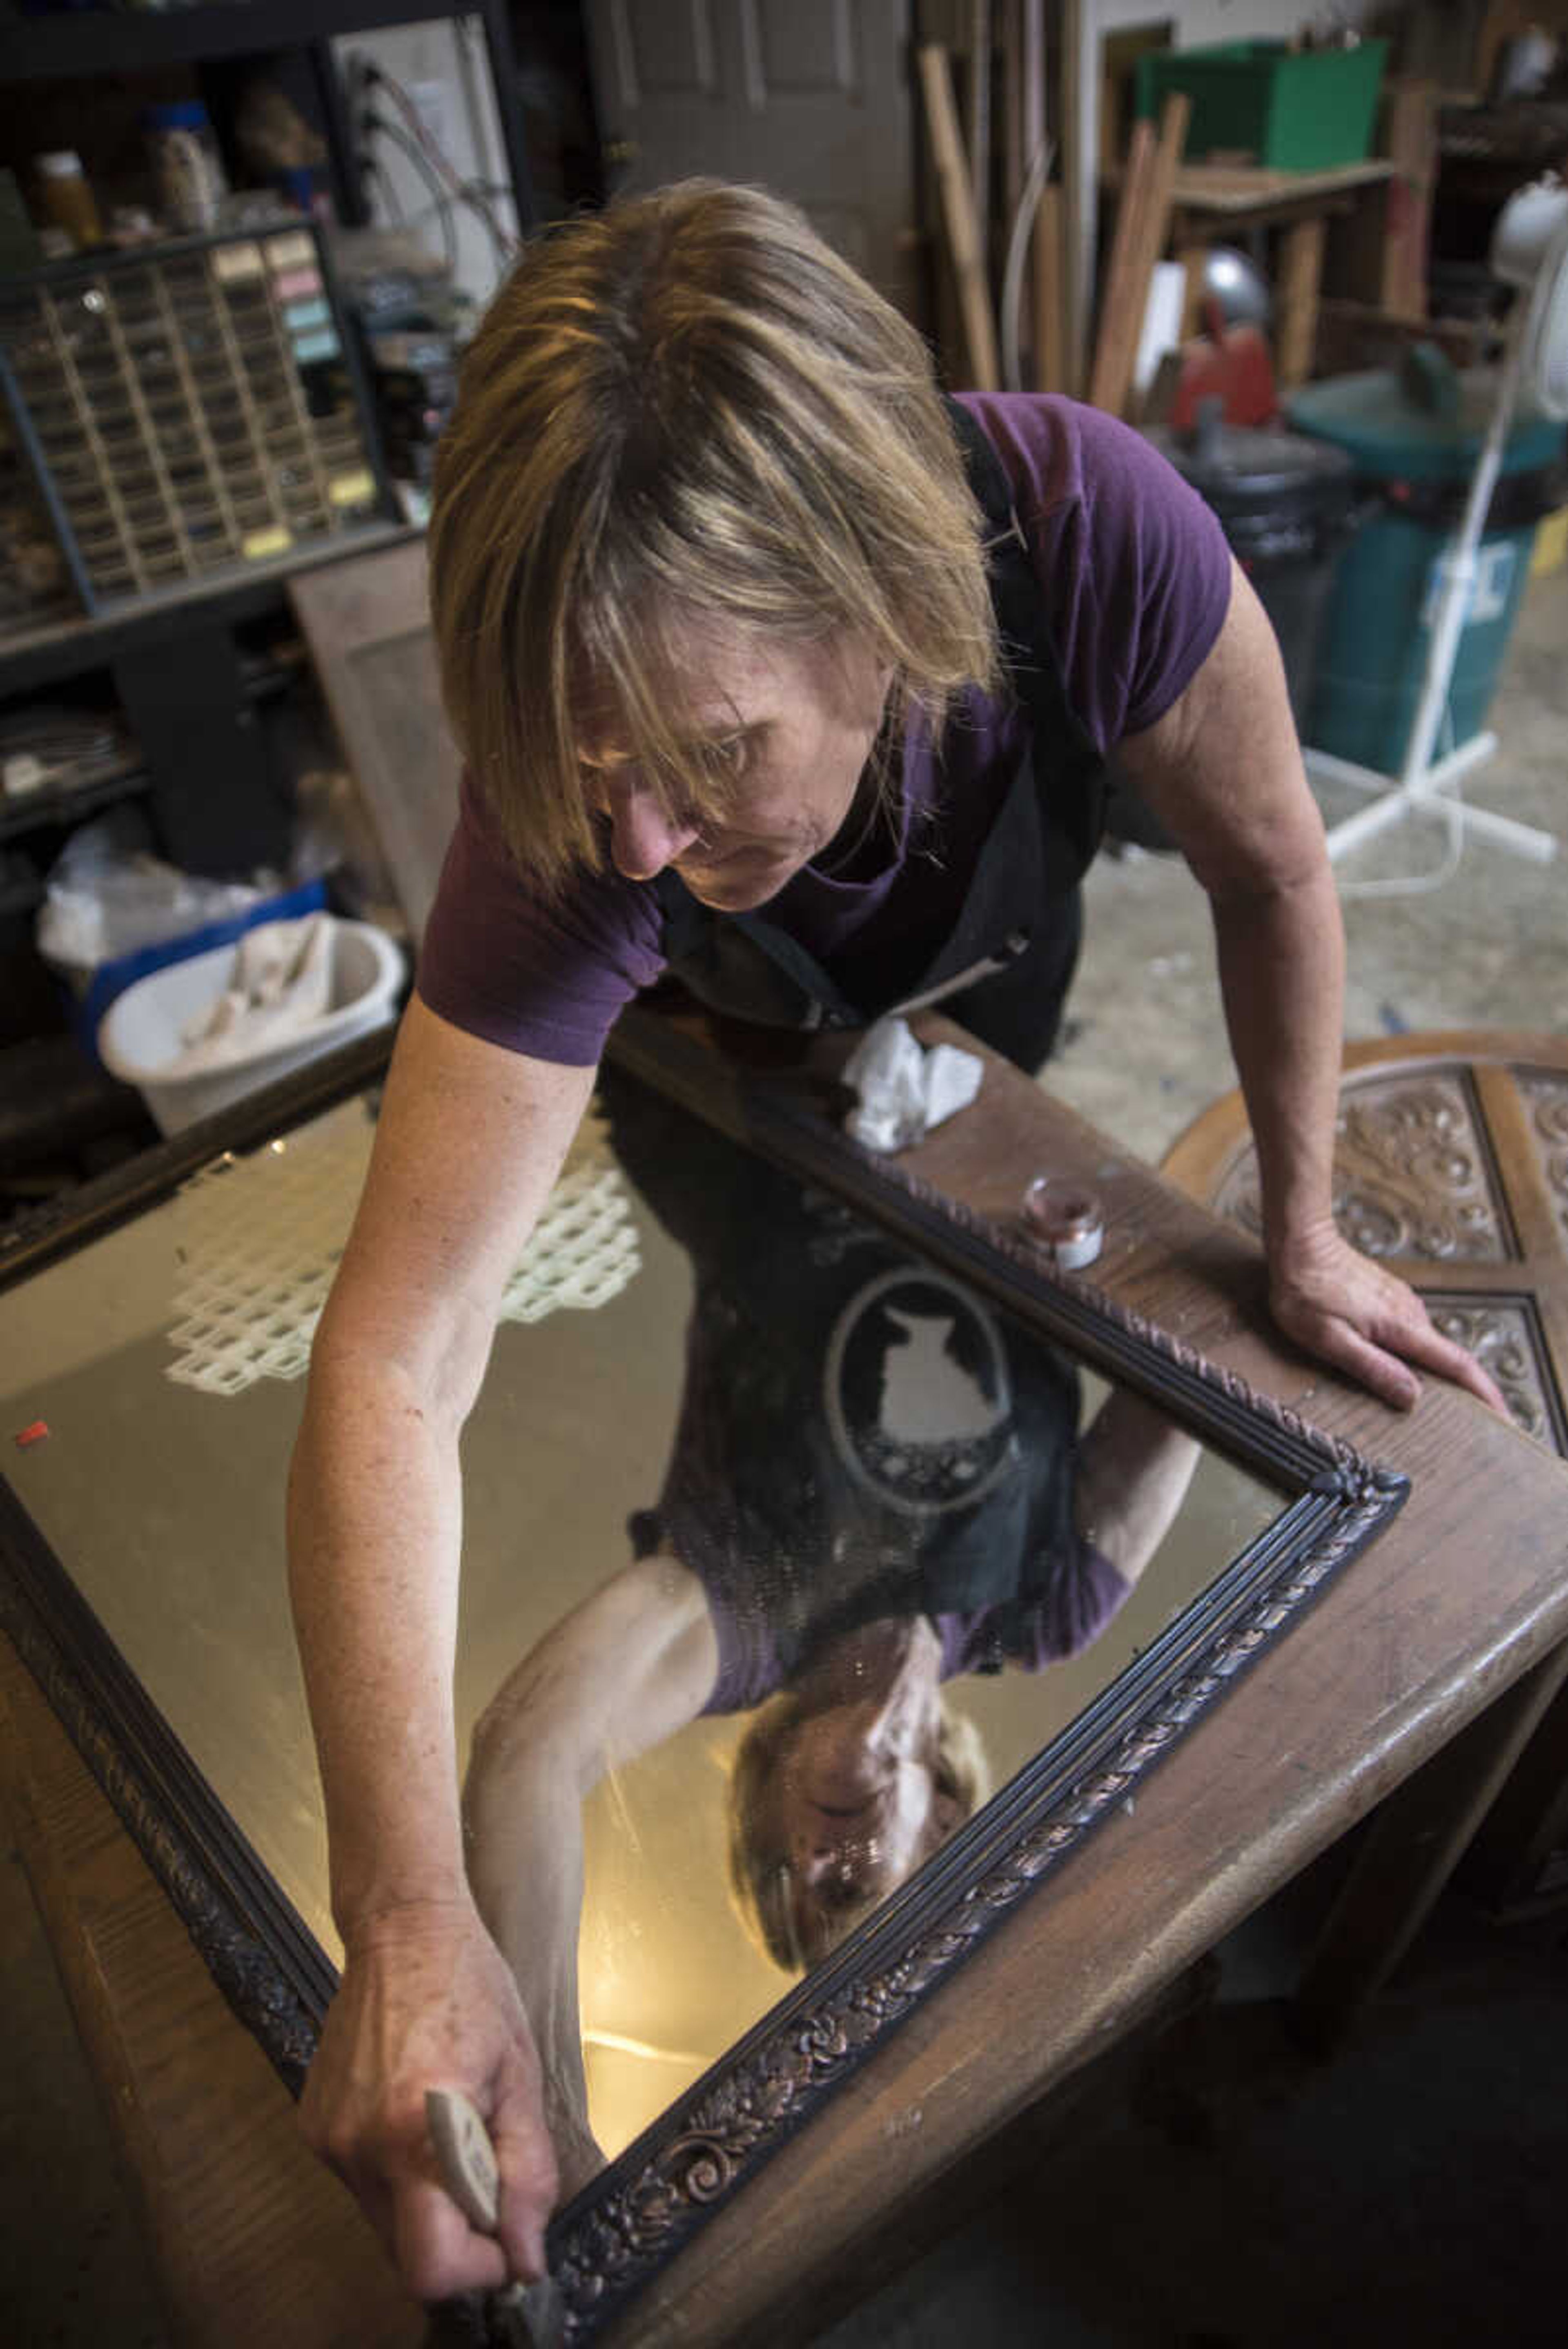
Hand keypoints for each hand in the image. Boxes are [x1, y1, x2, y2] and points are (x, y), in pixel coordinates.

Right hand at [299, 1897, 558, 2301]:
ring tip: (452, 2128)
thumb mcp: (520, 2077)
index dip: (478, 2270)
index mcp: (416, 2131)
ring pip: (385, 2221)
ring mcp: (329, 2139)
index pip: (431, 2268)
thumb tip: (525, 2258)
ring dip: (427, 2202)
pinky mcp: (314, 2128)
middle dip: (458, 2235)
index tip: (506, 2238)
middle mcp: (360, 2145)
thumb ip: (527, 2174)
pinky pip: (363, 2184)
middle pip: (407, 2254)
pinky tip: (415, 2112)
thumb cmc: (472, 1989)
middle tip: (488, 2173)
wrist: (403, 1929)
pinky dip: (397, 2172)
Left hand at [1268, 1222, 1508, 1416]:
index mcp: (1402, 1327)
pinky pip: (1410, 1333)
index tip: (1503, 1417)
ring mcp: (1402, 1303)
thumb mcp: (1330, 1340)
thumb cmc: (1306, 1292)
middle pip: (1447, 1358)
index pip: (1458, 1364)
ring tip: (1425, 1403)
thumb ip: (1372, 1367)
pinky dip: (1412, 1353)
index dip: (1485, 1393)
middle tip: (1462, 1425)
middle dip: (1460, 1390)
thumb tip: (1412, 1396)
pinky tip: (1396, 1366)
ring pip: (1426, 1345)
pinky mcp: (1389, 1297)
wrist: (1300, 1244)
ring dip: (1430, 1371)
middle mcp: (1411, 1313)